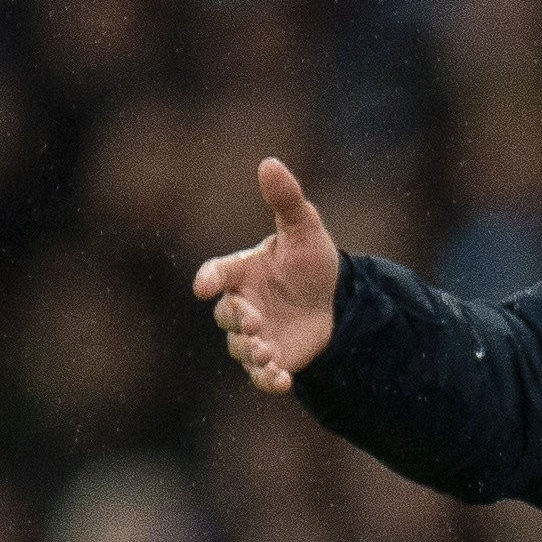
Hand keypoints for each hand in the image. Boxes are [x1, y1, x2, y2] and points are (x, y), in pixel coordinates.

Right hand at [191, 157, 340, 395]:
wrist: (335, 301)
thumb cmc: (310, 262)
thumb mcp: (305, 229)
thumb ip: (286, 200)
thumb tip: (269, 161)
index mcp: (242, 272)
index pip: (218, 273)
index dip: (211, 278)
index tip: (206, 286)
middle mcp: (241, 304)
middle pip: (227, 315)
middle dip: (237, 319)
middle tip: (255, 321)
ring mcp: (254, 334)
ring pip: (240, 348)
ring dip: (251, 351)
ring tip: (266, 351)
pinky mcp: (271, 359)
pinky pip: (260, 375)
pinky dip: (267, 380)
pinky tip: (281, 380)